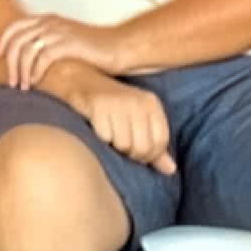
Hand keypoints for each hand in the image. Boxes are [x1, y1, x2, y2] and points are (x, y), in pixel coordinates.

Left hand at [0, 14, 125, 92]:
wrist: (119, 47)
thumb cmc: (94, 49)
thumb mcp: (67, 41)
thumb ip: (48, 44)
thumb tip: (29, 60)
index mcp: (48, 20)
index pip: (16, 26)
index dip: (3, 41)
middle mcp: (51, 23)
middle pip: (17, 39)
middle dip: (9, 62)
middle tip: (10, 81)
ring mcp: (59, 32)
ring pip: (27, 49)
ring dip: (21, 70)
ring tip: (22, 87)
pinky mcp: (69, 44)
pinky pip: (43, 57)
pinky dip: (35, 72)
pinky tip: (36, 83)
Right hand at [61, 72, 175, 174]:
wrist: (80, 80)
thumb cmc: (113, 105)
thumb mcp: (139, 120)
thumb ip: (155, 144)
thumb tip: (170, 170)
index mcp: (151, 103)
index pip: (160, 141)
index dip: (150, 155)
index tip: (137, 154)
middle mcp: (138, 101)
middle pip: (143, 147)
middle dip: (131, 155)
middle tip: (121, 148)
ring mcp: (118, 102)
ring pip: (123, 145)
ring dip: (114, 147)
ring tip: (110, 137)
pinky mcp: (98, 106)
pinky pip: (104, 138)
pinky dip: (101, 139)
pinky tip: (98, 129)